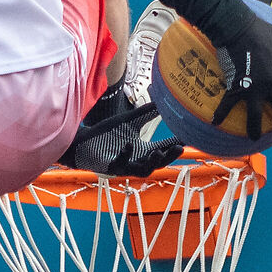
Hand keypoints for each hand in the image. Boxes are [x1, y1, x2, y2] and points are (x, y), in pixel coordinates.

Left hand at [62, 90, 183, 176]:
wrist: (82, 141)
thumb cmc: (107, 134)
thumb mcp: (130, 120)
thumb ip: (147, 112)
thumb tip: (164, 100)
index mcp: (143, 150)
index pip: (164, 148)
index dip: (176, 144)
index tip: (188, 137)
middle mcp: (137, 160)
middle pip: (158, 162)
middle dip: (169, 156)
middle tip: (180, 147)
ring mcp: (125, 165)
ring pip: (143, 170)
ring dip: (152, 162)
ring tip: (158, 151)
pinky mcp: (111, 167)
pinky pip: (120, 163)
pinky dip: (125, 155)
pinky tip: (128, 144)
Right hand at [209, 13, 271, 138]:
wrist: (237, 29)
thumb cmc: (259, 30)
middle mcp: (271, 85)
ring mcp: (253, 89)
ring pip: (256, 117)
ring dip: (254, 129)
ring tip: (254, 137)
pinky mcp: (236, 87)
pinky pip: (227, 105)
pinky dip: (220, 114)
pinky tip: (216, 122)